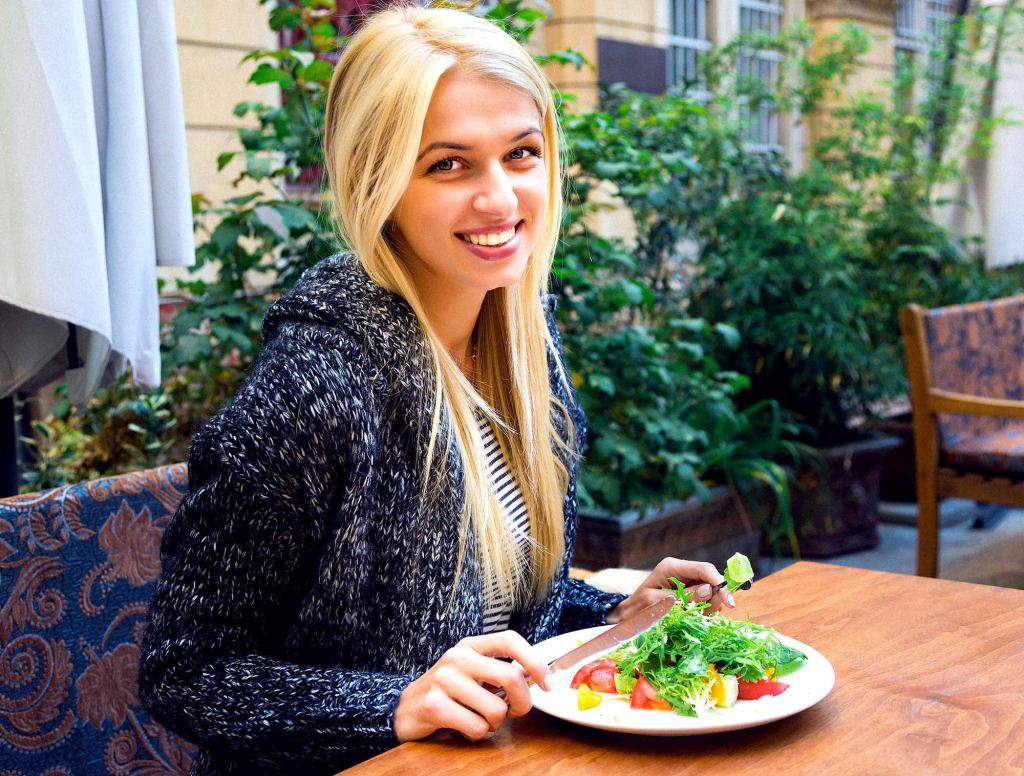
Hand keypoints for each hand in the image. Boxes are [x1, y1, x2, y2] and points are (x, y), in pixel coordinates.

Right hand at [394, 630, 551, 742]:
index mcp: (471, 645)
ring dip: (494, 723)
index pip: (510, 640)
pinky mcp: (434, 704)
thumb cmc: (448, 692)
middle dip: (522, 703)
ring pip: (496, 709)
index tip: (547, 683)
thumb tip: (536, 679)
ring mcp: (444, 679)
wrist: (405, 708)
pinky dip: (476, 734)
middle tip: (514, 712)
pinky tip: (462, 726)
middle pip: (511, 677)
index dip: (534, 661)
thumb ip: (500, 672)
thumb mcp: (472, 673)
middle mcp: (457, 657)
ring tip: (478, 718)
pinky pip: (476, 727)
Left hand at [606, 557, 733, 623]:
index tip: (729, 602)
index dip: (719, 583)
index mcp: (672, 567)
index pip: (704, 569)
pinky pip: (706, 601)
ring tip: (688, 615)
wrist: (629, 617)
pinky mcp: (689, 593)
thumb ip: (684, 596)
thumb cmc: (638, 609)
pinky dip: (703, 611)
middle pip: (711, 580)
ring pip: (711, 593)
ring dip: (707, 607)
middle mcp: (682, 571)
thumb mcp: (658, 603)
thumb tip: (708, 589)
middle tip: (704, 614)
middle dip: (713, 599)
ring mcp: (687, 582)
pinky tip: (689, 616)